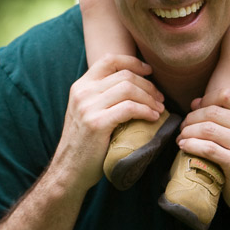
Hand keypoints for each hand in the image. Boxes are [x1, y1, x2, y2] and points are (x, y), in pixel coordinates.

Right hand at [57, 55, 164, 190]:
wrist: (69, 170)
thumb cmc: (85, 143)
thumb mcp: (88, 111)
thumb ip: (103, 96)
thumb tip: (135, 84)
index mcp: (81, 86)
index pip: (110, 59)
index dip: (133, 62)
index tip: (150, 71)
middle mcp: (83, 92)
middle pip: (125, 75)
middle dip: (148, 85)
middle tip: (160, 98)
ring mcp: (88, 107)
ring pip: (129, 88)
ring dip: (150, 98)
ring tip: (159, 109)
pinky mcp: (97, 123)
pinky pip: (129, 108)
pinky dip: (145, 110)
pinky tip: (153, 118)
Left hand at [178, 88, 229, 222]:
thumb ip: (224, 115)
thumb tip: (195, 102)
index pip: (226, 94)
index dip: (206, 99)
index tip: (194, 109)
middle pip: (213, 112)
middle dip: (191, 118)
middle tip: (183, 127)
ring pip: (207, 129)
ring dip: (188, 132)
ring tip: (181, 138)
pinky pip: (207, 148)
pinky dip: (191, 145)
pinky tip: (184, 147)